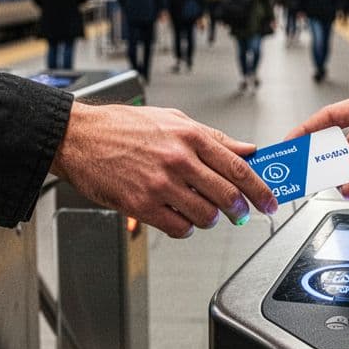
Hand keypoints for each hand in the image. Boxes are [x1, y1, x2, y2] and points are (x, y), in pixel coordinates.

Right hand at [52, 103, 278, 236]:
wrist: (79, 137)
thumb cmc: (123, 127)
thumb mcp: (174, 120)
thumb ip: (214, 138)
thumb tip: (247, 151)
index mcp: (190, 136)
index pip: (238, 167)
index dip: (260, 189)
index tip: (270, 200)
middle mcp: (179, 160)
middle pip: (228, 195)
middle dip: (240, 210)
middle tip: (241, 214)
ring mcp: (161, 184)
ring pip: (206, 215)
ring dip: (210, 219)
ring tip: (203, 212)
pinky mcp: (142, 205)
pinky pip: (178, 227)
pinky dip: (185, 228)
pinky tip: (179, 217)